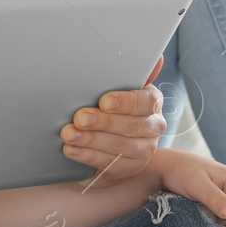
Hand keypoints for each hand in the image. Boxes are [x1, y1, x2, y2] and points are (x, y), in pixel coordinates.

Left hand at [60, 53, 166, 187]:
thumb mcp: (117, 87)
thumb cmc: (112, 107)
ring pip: (119, 147)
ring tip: (69, 134)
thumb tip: (156, 57)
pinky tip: (71, 150)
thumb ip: (131, 73)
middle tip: (79, 118)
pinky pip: (109, 165)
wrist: (110, 139)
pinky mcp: (129, 169)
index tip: (104, 101)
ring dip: (91, 140)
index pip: (147, 101)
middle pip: (131, 126)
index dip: (125, 102)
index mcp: (152, 102)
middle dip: (102, 122)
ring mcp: (144, 151)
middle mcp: (153, 127)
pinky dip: (87, 156)